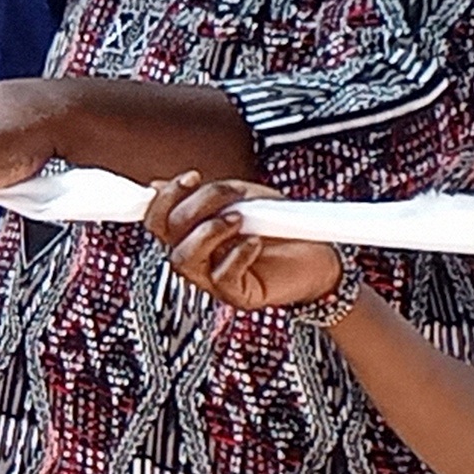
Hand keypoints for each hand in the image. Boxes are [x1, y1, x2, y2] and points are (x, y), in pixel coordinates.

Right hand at [145, 171, 344, 311]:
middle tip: (227, 193)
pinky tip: (255, 242)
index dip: (164, 198)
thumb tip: (159, 185)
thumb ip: (203, 194)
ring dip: (208, 232)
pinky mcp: (235, 295)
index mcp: (190, 233)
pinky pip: (221, 276)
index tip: (191, 178)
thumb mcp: (239, 200)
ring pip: (183, 259)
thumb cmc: (278, 229)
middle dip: (193, 207)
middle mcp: (196, 257)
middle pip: (166, 235)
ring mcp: (212, 278)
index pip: (156, 219)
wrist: (317, 255)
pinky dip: (237, 254)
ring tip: (238, 219)